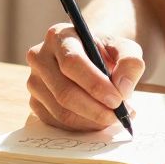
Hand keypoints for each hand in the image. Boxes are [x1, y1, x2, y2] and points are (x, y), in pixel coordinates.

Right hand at [25, 23, 143, 130]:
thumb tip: (122, 88)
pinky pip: (58, 123)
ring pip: (61, 111)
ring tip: (114, 117)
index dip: (95, 85)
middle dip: (96, 109)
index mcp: (59, 36)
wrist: (91, 59)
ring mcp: (34, 81)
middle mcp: (40, 57)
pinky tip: (98, 120)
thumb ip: (130, 62)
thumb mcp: (125, 48)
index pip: (72, 63)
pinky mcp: (35, 102)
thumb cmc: (106, 52)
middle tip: (119, 116)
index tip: (117, 100)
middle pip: (65, 92)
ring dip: (92, 121)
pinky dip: (82, 127)